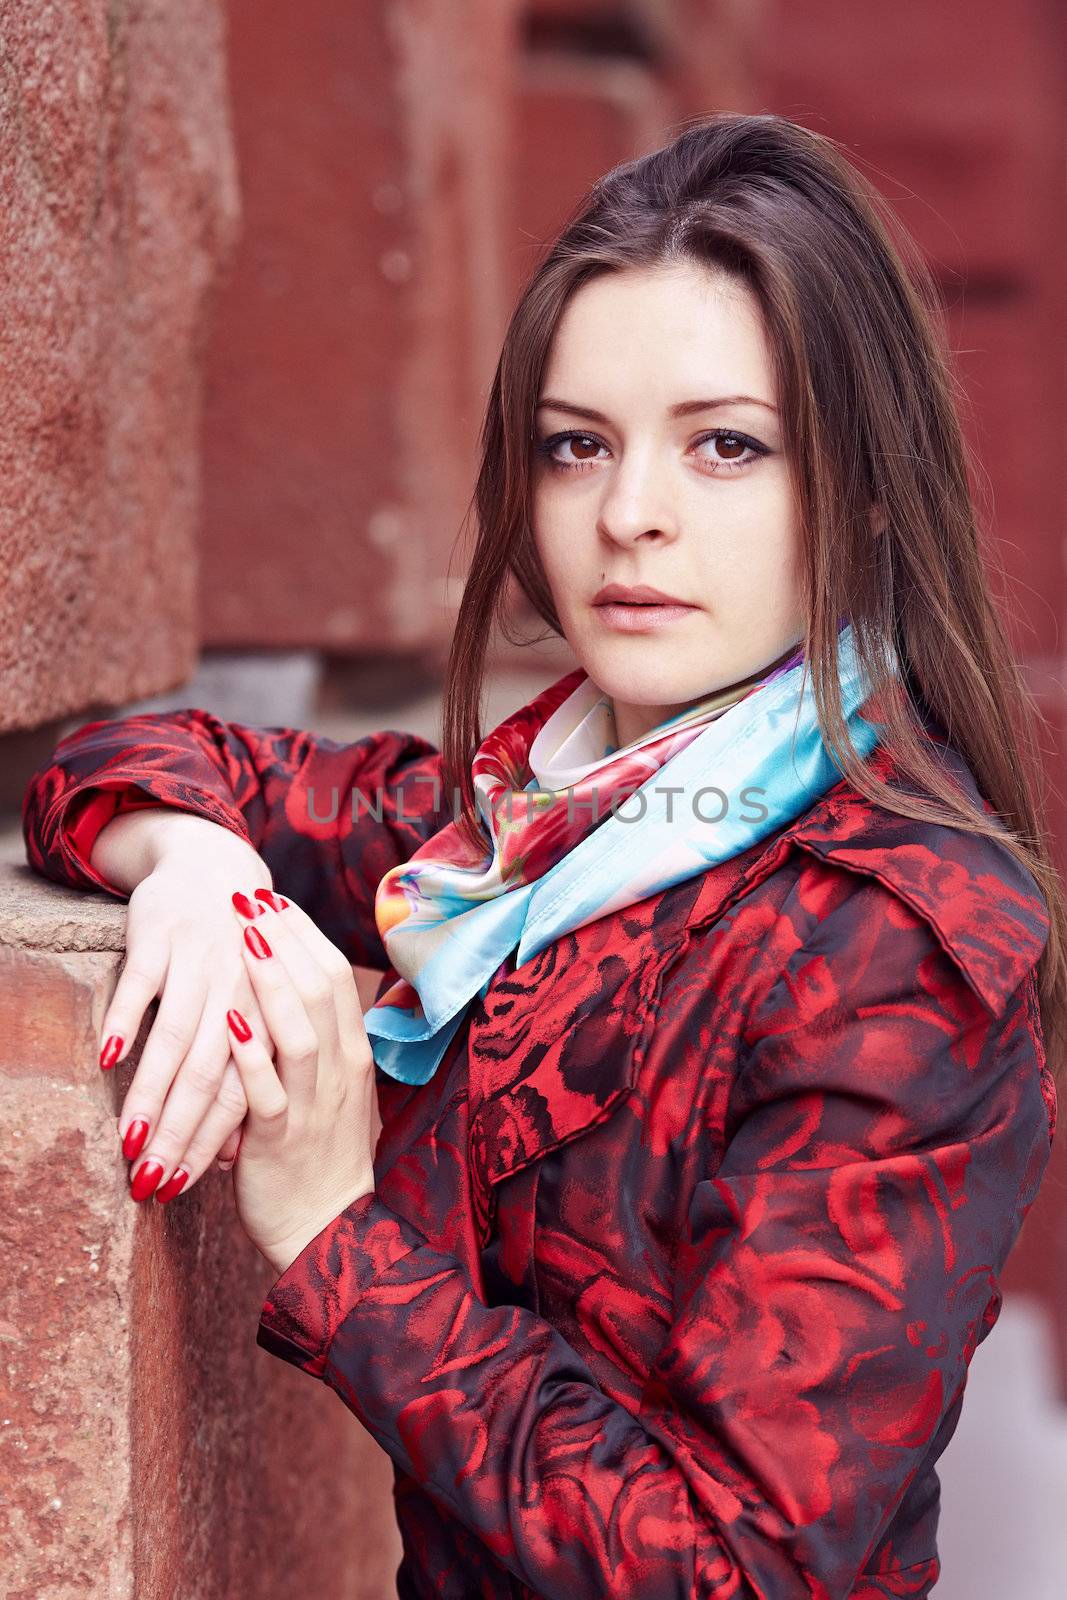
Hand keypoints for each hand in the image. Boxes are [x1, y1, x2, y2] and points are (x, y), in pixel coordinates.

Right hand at [99, 841, 279, 1203]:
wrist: (215, 870)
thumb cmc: (234, 960)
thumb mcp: (247, 1015)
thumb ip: (240, 1081)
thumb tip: (228, 1159)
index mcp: (265, 1019)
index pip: (242, 1095)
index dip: (212, 1145)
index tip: (183, 1189)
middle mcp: (238, 995)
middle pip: (209, 1076)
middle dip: (179, 1134)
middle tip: (151, 1181)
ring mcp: (200, 965)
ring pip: (175, 1038)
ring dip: (150, 1093)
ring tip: (129, 1140)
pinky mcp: (162, 937)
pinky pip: (142, 984)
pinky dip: (127, 1020)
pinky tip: (108, 1060)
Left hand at [225, 891, 377, 1275]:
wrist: (327, 1231)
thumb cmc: (318, 1154)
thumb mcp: (327, 1089)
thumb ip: (313, 1040)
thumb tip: (289, 990)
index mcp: (352, 1055)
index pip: (333, 978)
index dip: (304, 934)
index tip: (273, 899)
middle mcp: (339, 1072)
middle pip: (319, 989)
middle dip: (284, 940)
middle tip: (251, 898)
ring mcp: (313, 1104)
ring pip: (298, 1029)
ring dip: (270, 979)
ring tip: (245, 938)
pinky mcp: (280, 1138)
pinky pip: (268, 1087)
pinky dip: (250, 1049)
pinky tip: (229, 1016)